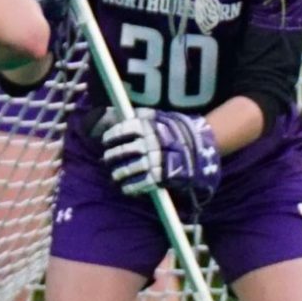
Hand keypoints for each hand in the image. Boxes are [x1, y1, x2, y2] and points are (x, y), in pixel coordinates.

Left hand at [98, 107, 220, 199]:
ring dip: (118, 173)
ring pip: (128, 169)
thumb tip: (104, 114)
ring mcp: (155, 160)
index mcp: (148, 126)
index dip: (111, 137)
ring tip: (114, 174)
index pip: (122, 130)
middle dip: (111, 156)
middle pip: (123, 151)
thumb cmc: (169, 130)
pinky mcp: (160, 176)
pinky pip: (140, 184)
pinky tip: (125, 187)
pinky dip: (129, 187)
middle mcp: (150, 143)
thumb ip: (131, 116)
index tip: (106, 141)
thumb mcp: (153, 117)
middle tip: (107, 158)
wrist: (197, 147)